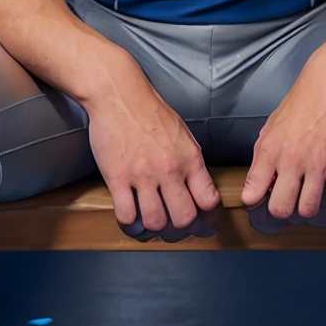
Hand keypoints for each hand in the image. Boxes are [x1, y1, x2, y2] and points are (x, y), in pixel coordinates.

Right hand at [83, 59, 219, 232]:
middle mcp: (169, 169)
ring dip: (154, 228)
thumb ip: (192, 163)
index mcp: (190, 159)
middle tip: (173, 229)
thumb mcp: (183, 135)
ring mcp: (142, 175)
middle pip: (183, 219)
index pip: (208, 201)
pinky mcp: (116, 177)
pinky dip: (130, 225)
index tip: (202, 224)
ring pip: (155, 222)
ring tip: (150, 223)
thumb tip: (200, 189)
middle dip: (180, 230)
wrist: (120, 94)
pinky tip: (131, 219)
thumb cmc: (151, 112)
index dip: (207, 219)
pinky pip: (126, 216)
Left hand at [240, 56, 325, 220]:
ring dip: (309, 210)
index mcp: (269, 151)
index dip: (255, 205)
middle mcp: (291, 161)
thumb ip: (262, 158)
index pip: (251, 195)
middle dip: (283, 213)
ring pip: (309, 211)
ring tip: (310, 199)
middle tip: (289, 205)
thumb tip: (255, 187)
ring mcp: (318, 165)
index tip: (262, 203)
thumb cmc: (300, 105)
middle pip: (280, 210)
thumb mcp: (270, 128)